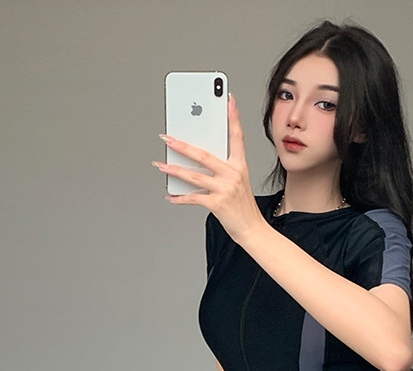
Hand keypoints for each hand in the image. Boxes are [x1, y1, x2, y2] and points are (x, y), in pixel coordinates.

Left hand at [152, 93, 266, 245]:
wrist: (252, 230)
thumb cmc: (242, 206)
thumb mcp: (237, 183)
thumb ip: (221, 170)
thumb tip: (194, 162)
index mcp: (240, 166)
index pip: (237, 136)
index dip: (233, 116)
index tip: (228, 99)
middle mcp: (233, 174)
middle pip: (204, 154)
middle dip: (182, 145)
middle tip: (166, 137)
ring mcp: (225, 188)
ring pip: (194, 175)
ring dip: (174, 170)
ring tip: (160, 165)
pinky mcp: (218, 203)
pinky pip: (193, 198)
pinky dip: (180, 197)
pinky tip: (171, 195)